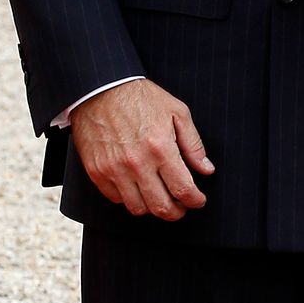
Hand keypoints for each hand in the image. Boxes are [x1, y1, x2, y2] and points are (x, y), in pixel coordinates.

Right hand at [69, 78, 213, 220]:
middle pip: (160, 206)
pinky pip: (116, 199)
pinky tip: (139, 188)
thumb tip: (206, 169)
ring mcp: (114, 170)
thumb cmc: (141, 98)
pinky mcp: (97, 173)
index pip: (182, 189)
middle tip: (182, 207)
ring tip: (161, 197)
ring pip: (137, 208)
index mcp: (160, 147)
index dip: (194, 200)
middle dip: (176, 212)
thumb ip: (193, 144)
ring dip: (152, 208)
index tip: (198, 201)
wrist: (101, 89)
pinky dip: (130, 199)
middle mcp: (137, 163)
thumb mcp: (176, 112)